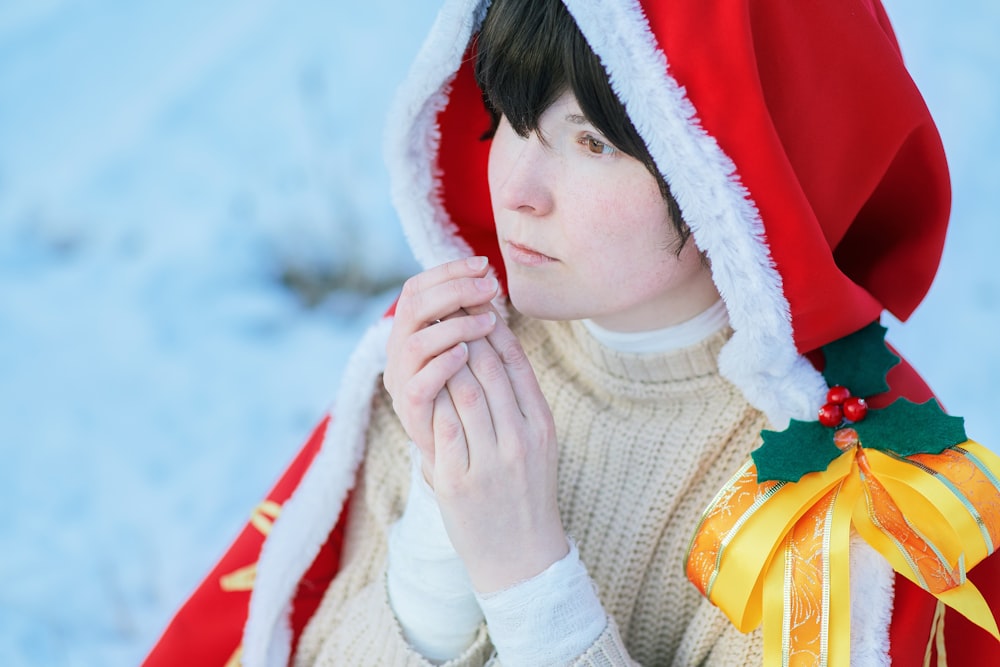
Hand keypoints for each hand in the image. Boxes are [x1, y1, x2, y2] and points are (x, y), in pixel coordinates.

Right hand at [383, 257, 499, 475]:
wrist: (472, 471)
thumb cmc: (478, 409)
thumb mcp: (475, 359)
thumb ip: (474, 326)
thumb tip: (491, 284)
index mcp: (413, 335)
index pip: (418, 287)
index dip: (448, 272)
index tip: (484, 265)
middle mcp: (400, 356)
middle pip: (412, 305)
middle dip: (453, 290)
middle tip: (490, 286)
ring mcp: (402, 386)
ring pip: (414, 342)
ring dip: (452, 325)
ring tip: (487, 321)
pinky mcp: (411, 417)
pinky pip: (419, 384)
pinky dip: (441, 364)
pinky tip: (466, 354)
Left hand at [431, 313, 568, 592]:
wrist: (522, 557)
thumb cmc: (527, 492)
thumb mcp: (538, 443)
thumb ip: (520, 400)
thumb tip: (494, 349)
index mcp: (541, 425)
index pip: (516, 364)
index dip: (493, 330)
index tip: (474, 308)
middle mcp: (520, 439)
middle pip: (488, 370)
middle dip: (465, 334)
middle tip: (446, 310)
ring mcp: (490, 460)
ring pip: (463, 391)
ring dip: (444, 360)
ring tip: (431, 339)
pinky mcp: (460, 481)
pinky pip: (443, 426)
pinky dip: (431, 397)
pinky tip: (421, 380)